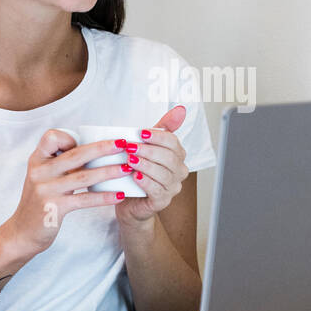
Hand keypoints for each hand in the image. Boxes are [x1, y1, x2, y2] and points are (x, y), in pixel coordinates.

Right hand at [4, 127, 132, 256]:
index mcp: (37, 160)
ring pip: (83, 176)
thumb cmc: (39, 201)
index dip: (69, 137)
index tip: (84, 142)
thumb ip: (59, 164)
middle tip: (123, 144)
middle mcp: (40, 172)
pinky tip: (119, 195)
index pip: (51, 137)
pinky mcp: (54, 208)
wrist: (22, 232)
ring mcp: (46, 190)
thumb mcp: (42, 177)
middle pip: (75, 155)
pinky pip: (84, 199)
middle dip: (102, 148)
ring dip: (108, 171)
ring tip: (126, 168)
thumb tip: (91, 150)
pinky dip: (103, 197)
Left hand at [114, 105, 188, 227]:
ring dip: (145, 165)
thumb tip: (181, 109)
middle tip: (129, 146)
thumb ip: (163, 128)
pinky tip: (134, 176)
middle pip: (168, 157)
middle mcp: (179, 171)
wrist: (129, 199)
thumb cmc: (138, 170)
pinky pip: (156, 190)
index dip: (157, 136)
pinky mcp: (162, 201)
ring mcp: (172, 187)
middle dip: (148, 150)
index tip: (140, 132)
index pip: (173, 142)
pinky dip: (145, 182)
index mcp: (178, 155)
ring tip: (129, 160)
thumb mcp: (148, 146)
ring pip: (163, 174)